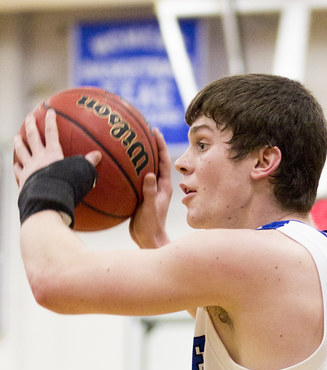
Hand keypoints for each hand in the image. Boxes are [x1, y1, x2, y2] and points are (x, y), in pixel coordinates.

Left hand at [13, 108, 100, 188]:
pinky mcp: (23, 180)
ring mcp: (29, 168)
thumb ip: (88, 164)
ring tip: (16, 137)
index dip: (50, 120)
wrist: (47, 201)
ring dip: (18, 143)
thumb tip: (98, 155)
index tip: (49, 111)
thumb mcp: (81, 174)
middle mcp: (39, 158)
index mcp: (53, 154)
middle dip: (31, 125)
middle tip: (29, 116)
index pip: (52, 132)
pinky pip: (18, 171)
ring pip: (21, 152)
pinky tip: (15, 165)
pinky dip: (16, 167)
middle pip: (32, 137)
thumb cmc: (65, 187)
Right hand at [129, 127, 172, 247]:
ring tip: (129, 142)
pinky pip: (135, 178)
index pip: (164, 160)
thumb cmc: (151, 226)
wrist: (148, 240)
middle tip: (142, 129)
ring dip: (139, 156)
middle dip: (150, 144)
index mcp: (164, 185)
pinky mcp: (141, 195)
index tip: (155, 130)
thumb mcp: (150, 208)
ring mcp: (150, 190)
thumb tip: (149, 175)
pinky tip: (118, 165)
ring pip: (145, 168)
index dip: (160, 144)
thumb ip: (150, 192)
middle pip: (155, 159)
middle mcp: (158, 185)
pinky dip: (129, 170)